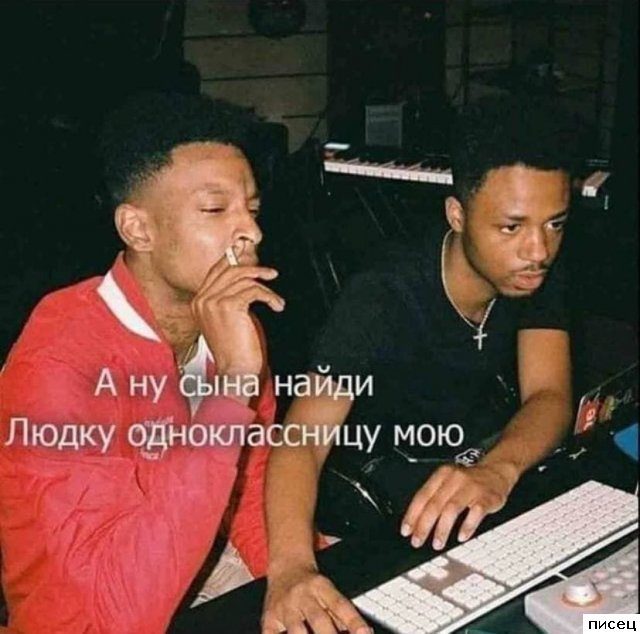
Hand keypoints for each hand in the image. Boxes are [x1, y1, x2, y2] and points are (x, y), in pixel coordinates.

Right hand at [191, 253, 284, 378]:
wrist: (235, 370)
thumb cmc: (234, 349)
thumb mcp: (227, 319)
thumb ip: (229, 298)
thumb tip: (246, 277)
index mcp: (198, 302)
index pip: (216, 270)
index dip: (234, 260)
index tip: (250, 257)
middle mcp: (202, 300)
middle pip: (230, 270)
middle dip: (254, 269)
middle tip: (271, 274)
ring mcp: (213, 302)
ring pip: (243, 279)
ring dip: (265, 287)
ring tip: (275, 299)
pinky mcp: (228, 306)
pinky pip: (254, 290)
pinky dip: (269, 297)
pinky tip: (276, 306)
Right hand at [262, 564, 371, 633]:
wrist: (286, 568)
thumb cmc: (311, 585)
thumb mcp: (328, 591)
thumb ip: (341, 614)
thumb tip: (361, 633)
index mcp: (322, 587)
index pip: (341, 605)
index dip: (355, 622)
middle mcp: (303, 596)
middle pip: (319, 619)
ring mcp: (285, 607)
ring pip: (296, 630)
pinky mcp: (268, 619)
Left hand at [400, 462, 517, 549]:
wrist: (496, 472)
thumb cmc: (468, 482)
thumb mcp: (448, 482)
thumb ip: (434, 497)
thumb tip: (416, 521)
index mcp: (442, 475)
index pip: (422, 496)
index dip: (412, 515)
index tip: (406, 530)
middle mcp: (454, 479)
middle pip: (435, 504)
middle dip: (424, 525)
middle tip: (417, 541)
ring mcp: (471, 487)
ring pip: (452, 509)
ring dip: (442, 529)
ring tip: (437, 543)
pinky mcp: (486, 497)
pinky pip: (475, 513)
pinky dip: (467, 526)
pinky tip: (461, 537)